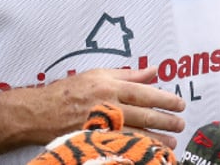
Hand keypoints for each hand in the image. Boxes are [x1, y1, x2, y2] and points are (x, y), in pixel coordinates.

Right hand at [37, 67, 185, 148]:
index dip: (164, 99)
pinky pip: (119, 144)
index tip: (179, 104)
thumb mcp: (98, 74)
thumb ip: (128, 74)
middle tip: (180, 124)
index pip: (143, 93)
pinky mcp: (93, 139)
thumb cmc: (69, 90)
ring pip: (134, 133)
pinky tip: (147, 150)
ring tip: (171, 141)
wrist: (39, 112)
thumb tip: (154, 70)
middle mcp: (106, 105)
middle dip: (165, 120)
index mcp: (109, 87)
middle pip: (142, 114)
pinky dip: (135, 147)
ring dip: (155, 138)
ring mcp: (99, 125)